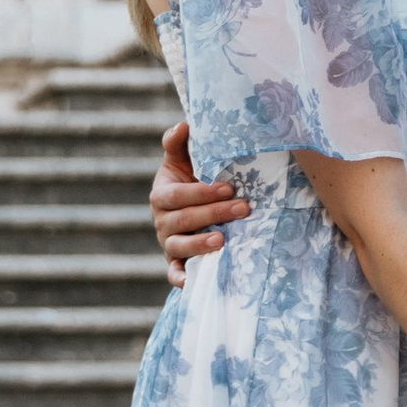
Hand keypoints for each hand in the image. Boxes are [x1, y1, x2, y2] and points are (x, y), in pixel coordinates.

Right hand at [151, 121, 248, 286]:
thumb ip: (178, 143)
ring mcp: (168, 244)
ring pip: (179, 247)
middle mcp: (162, 221)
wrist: (187, 208)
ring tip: (223, 241)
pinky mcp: (175, 264)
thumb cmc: (189, 180)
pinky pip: (174, 274)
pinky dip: (180, 279)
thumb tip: (184, 124)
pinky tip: (193, 282)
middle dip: (214, 214)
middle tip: (244, 208)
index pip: (178, 196)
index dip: (202, 193)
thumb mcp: (181, 160)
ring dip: (199, 245)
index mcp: (161, 195)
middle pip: (184, 220)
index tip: (229, 188)